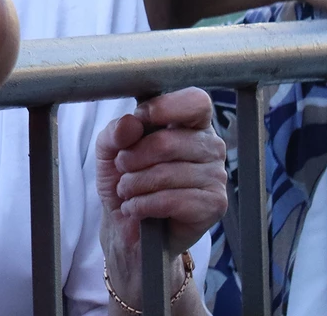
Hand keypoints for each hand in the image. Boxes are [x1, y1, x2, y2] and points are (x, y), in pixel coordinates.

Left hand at [97, 88, 227, 303]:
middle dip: (132, 158)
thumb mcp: (110, 149)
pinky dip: (143, 205)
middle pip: (168, 142)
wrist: (128, 225)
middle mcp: (210, 147)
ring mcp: (217, 176)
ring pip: (166, 173)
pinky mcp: (214, 205)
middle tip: (123, 169)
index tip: (141, 118)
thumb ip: (115, 132)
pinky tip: (136, 208)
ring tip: (127, 191)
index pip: (196, 102)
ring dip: (134, 185)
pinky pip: (172, 200)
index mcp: (190, 124)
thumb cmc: (125, 179)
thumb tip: (132, 122)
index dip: (165, 107)